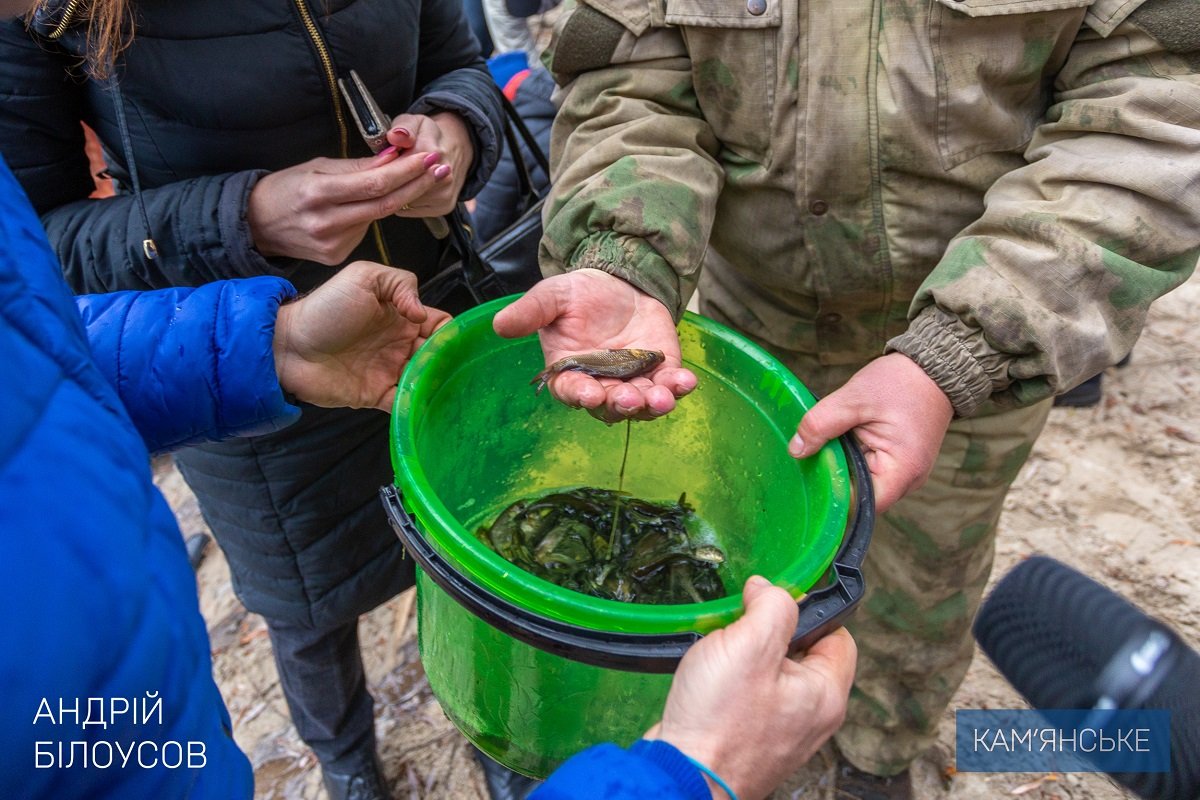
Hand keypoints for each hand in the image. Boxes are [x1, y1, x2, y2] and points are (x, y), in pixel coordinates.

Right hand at [247, 148, 448, 263]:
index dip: (406, 171)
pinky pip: (365, 231)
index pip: (374, 183)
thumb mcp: (316, 168)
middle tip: (441, 169)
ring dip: (399, 198)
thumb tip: (392, 157)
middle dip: (418, 184)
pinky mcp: (336, 257)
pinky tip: (364, 207)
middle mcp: (326, 222)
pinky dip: (372, 216)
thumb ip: (357, 167)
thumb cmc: (285, 189)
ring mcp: (332, 244)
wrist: (256, 225)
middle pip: (385, 204)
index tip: (428, 159)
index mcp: (318, 193)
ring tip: (412, 179)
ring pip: (378, 218)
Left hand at [272, 261, 450, 410]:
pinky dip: (417, 405)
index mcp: (400, 316)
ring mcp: (389, 371)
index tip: (455, 341)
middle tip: (453, 367)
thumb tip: (422, 313)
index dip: (450, 332)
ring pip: (426, 381)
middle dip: (449, 361)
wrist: (288, 345)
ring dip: (436, 384)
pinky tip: (422, 401)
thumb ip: (401, 283)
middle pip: (438, 355)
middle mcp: (399, 344)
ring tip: (443, 386)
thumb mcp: (363, 277)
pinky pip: (405, 403)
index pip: (439, 324)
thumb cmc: (323, 309)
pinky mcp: (376, 395)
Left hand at [385, 111, 472, 215]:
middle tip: (386, 170)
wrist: (456, 149)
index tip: (383, 159)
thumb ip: (403, 127)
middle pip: (400, 188)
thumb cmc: (429, 136)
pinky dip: (403, 201)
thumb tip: (395, 136)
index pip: (397, 167)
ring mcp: (444, 195)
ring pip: (403, 202)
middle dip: (388, 180)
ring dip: (395, 191)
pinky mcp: (443, 207)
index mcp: (433, 152)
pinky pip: (409, 210)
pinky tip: (406, 188)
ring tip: (398, 177)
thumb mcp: (414, 122)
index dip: (384, 164)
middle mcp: (443, 177)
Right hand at [492, 269, 696, 421]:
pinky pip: (670, 387)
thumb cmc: (580, 294)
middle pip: (609, 406)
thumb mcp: (553, 296)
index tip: (589, 394)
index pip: (572, 392)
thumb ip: (531, 311)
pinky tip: (686, 381)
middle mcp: (601, 385)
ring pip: (642, 405)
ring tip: (663, 398)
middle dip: (620, 404)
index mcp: (570, 373)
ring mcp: (633, 382)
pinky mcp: (661, 371)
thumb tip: (499, 324)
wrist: (621, 282)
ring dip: (653, 405)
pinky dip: (679, 388)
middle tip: (629, 397)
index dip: (580, 396)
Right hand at [645, 576, 856, 799]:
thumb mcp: (749, 644)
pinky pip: (753, 698)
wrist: (683, 775)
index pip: (838, 635)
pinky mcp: (755, 741)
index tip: (772, 603)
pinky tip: (711, 681)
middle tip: (738, 630)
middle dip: (769, 634)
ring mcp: (784, 733)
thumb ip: (772, 607)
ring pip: (774, 675)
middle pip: (803, 654)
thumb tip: (770, 588)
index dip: (808, 611)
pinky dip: (734, 683)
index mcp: (826, 694)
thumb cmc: (719, 719)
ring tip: (720, 657)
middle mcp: (813, 718)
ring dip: (747, 658)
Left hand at [788, 353, 953, 512]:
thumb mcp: (854, 399)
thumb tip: (796, 450)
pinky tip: (833, 446)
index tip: (807, 482)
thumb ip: (822, 424)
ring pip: (862, 483)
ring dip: (841, 469)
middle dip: (833, 482)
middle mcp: (907, 480)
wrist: (932, 367)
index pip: (861, 504)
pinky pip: (868, 470)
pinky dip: (850, 460)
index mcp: (902, 471)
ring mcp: (903, 472)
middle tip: (803, 465)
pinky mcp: (897, 462)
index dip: (833, 498)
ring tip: (817, 452)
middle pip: (860, 497)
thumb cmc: (900, 382)